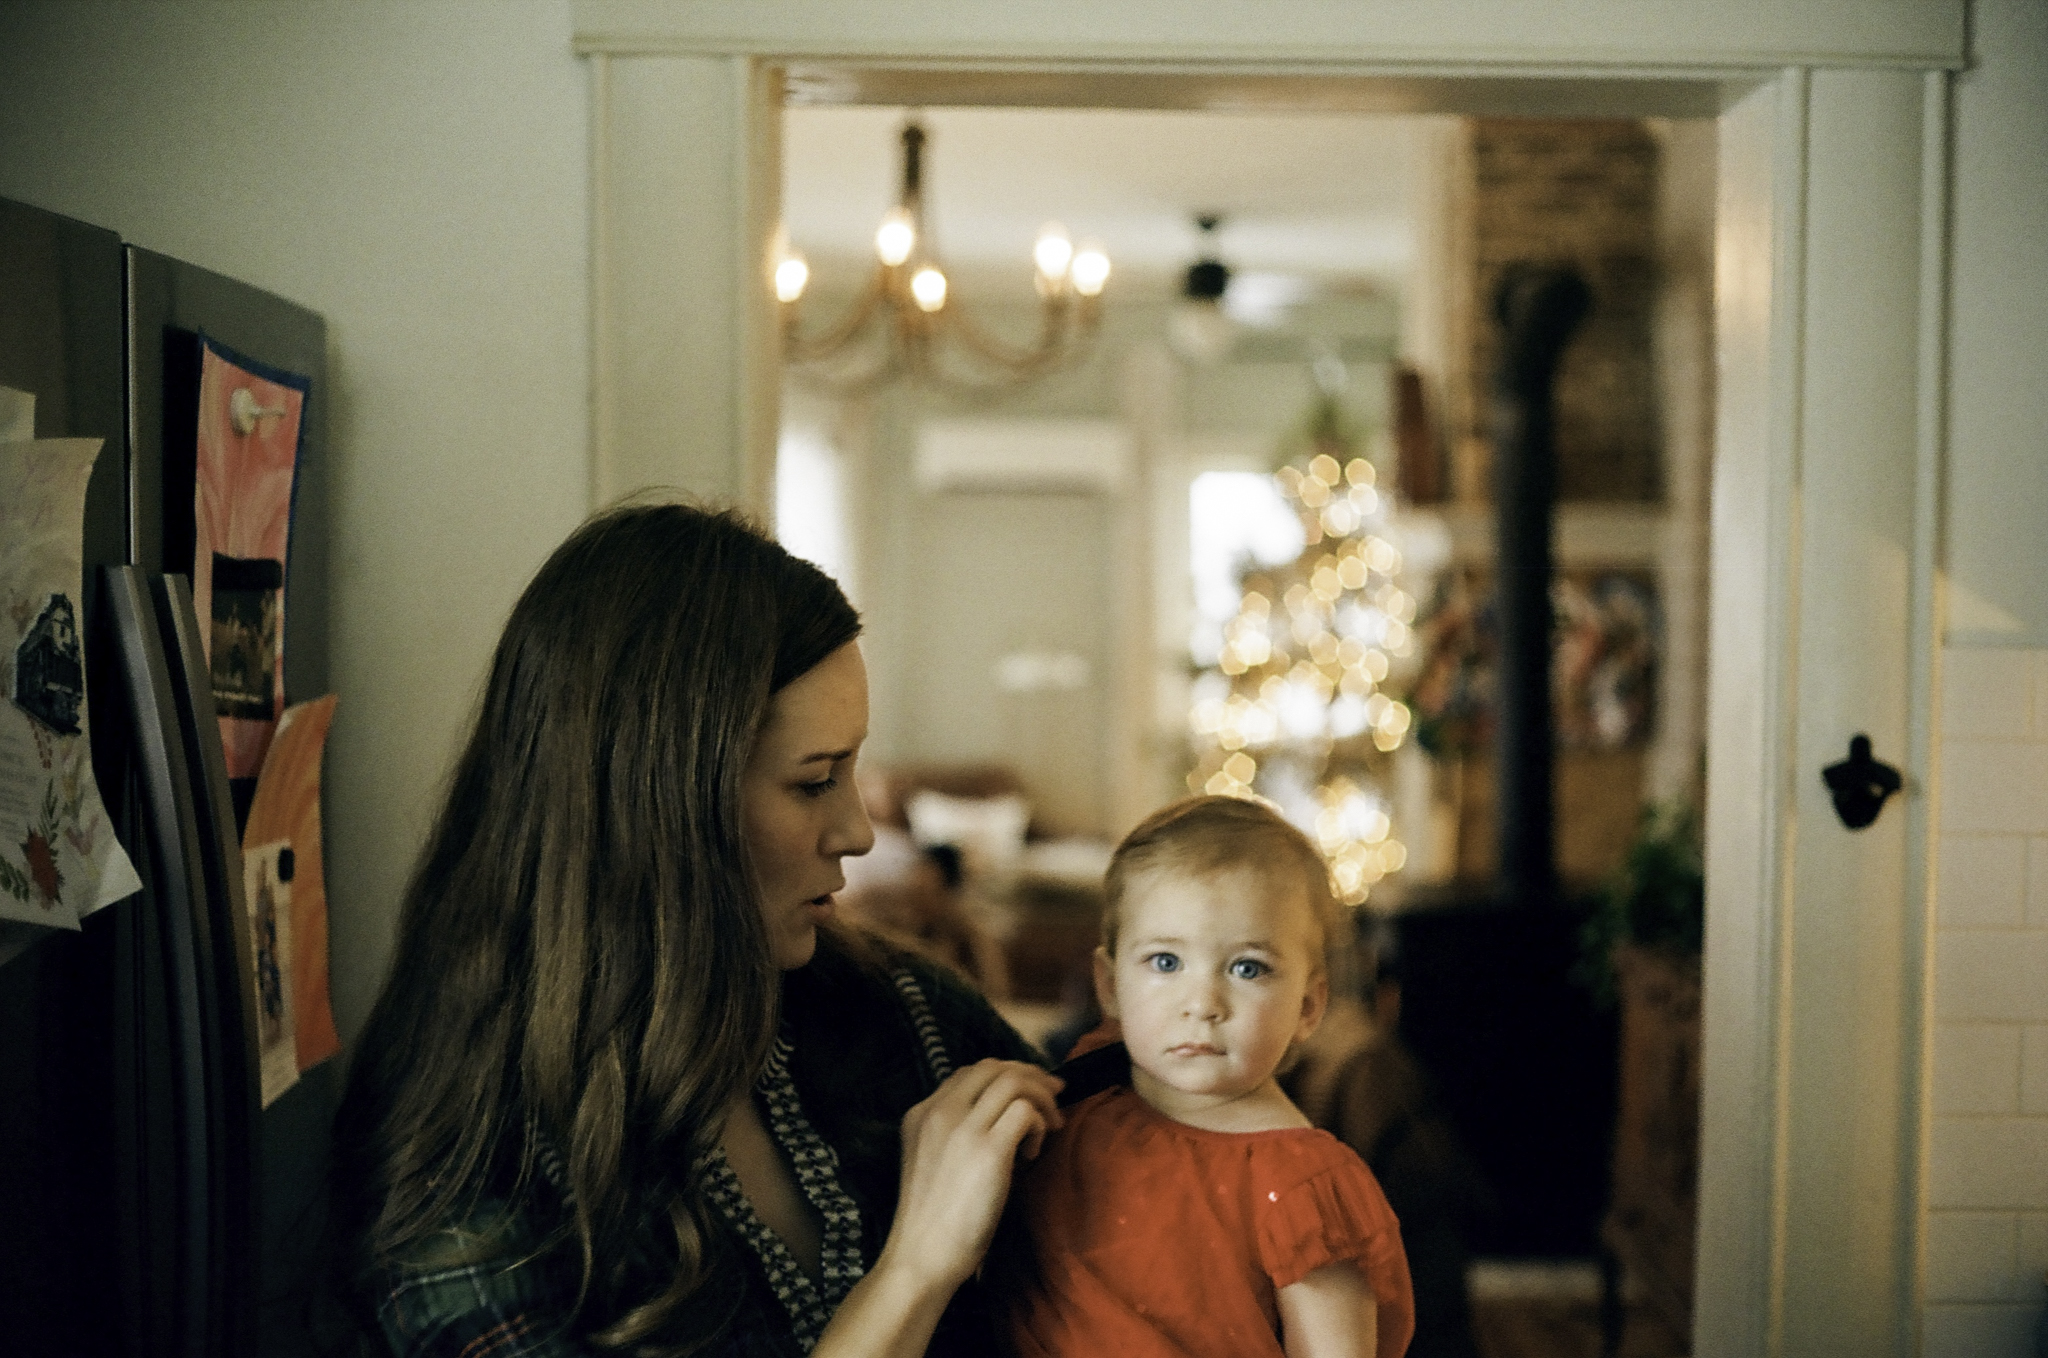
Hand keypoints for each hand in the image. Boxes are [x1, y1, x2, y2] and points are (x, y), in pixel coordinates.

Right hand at [881, 1059, 1063, 1292]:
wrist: (923, 1256)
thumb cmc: (932, 1220)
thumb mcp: (933, 1161)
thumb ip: (955, 1133)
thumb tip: (1002, 1117)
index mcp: (921, 1113)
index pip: (969, 1073)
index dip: (1005, 1076)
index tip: (1027, 1091)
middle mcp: (940, 1111)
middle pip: (993, 1068)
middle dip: (1030, 1075)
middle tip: (1054, 1094)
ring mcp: (963, 1127)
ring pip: (1014, 1082)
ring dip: (1041, 1098)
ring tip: (1051, 1125)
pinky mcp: (988, 1149)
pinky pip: (1026, 1111)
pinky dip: (1040, 1123)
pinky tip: (1033, 1152)